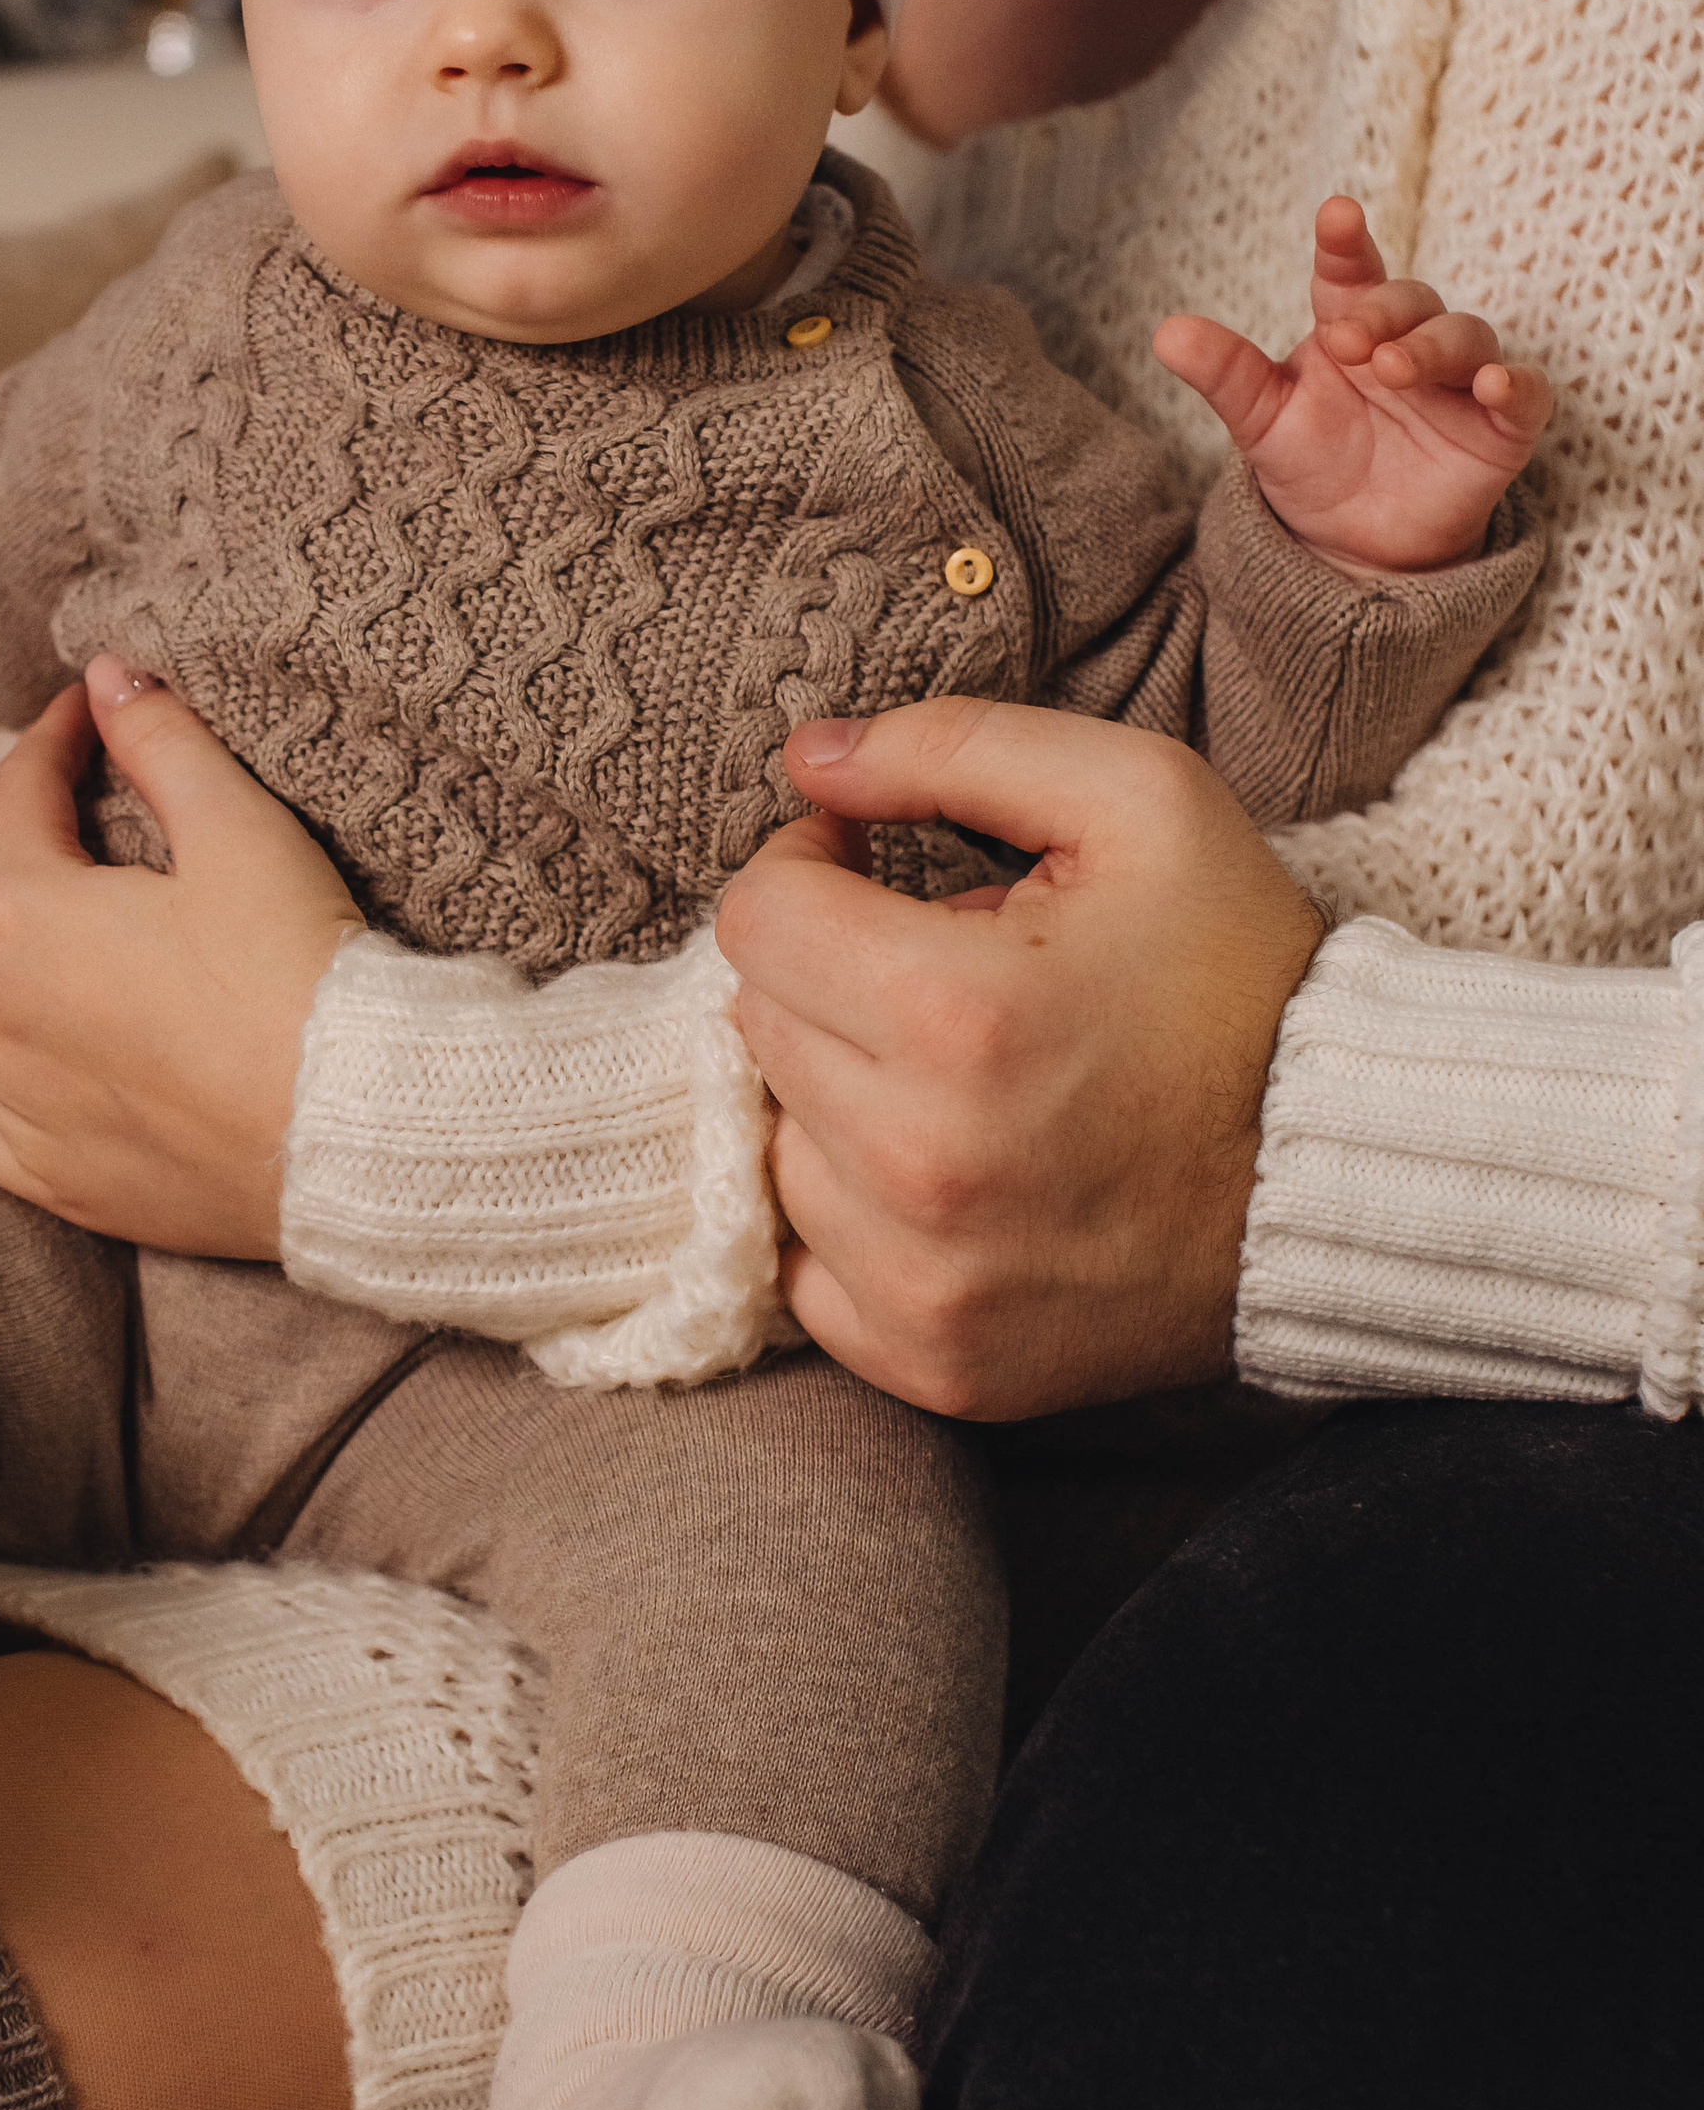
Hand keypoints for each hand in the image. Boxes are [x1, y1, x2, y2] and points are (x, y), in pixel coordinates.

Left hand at [0, 658, 365, 1255]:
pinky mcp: (31, 1161)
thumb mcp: (242, 834)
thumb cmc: (304, 976)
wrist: (350, 1132)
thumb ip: (163, 744)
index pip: (19, 792)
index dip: (57, 738)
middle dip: (3, 824)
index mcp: (28, 904)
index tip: (90, 715)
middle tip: (58, 797)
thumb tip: (106, 673)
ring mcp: (2, 1086)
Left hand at [715, 700, 1325, 1417]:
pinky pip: (809, 1267)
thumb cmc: (1243, 976)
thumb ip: (957, 746)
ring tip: (958, 1077)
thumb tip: (808, 753)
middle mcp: (921, 1163)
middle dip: (831, 977)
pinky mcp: (933, 1362)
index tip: (862, 867)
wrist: (1348, 1175)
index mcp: (956, 1015)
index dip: (805, 869)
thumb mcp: (1138, 803)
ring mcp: (922, 1282)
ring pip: (778, 1145)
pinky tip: (947, 1175)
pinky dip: (856, 1214)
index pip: (760, 920)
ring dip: (838, 1096)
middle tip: (941, 973)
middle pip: (760, 1027)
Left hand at [1154, 193, 1551, 571]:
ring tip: (1395, 368)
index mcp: (1350, 326)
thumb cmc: (1313, 464)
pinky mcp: (1502, 427)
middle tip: (1347, 341)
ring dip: (1434, 346)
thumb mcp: (1262, 421)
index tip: (1336, 215)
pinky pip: (1526, 392)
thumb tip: (1166, 333)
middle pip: (1412, 301)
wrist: (1354, 545)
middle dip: (1384, 313)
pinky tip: (1496, 387)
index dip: (1345, 243)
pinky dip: (1517, 385)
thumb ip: (1225, 375)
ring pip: (1467, 337)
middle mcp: (1410, 341)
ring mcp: (1461, 382)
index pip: (1350, 271)